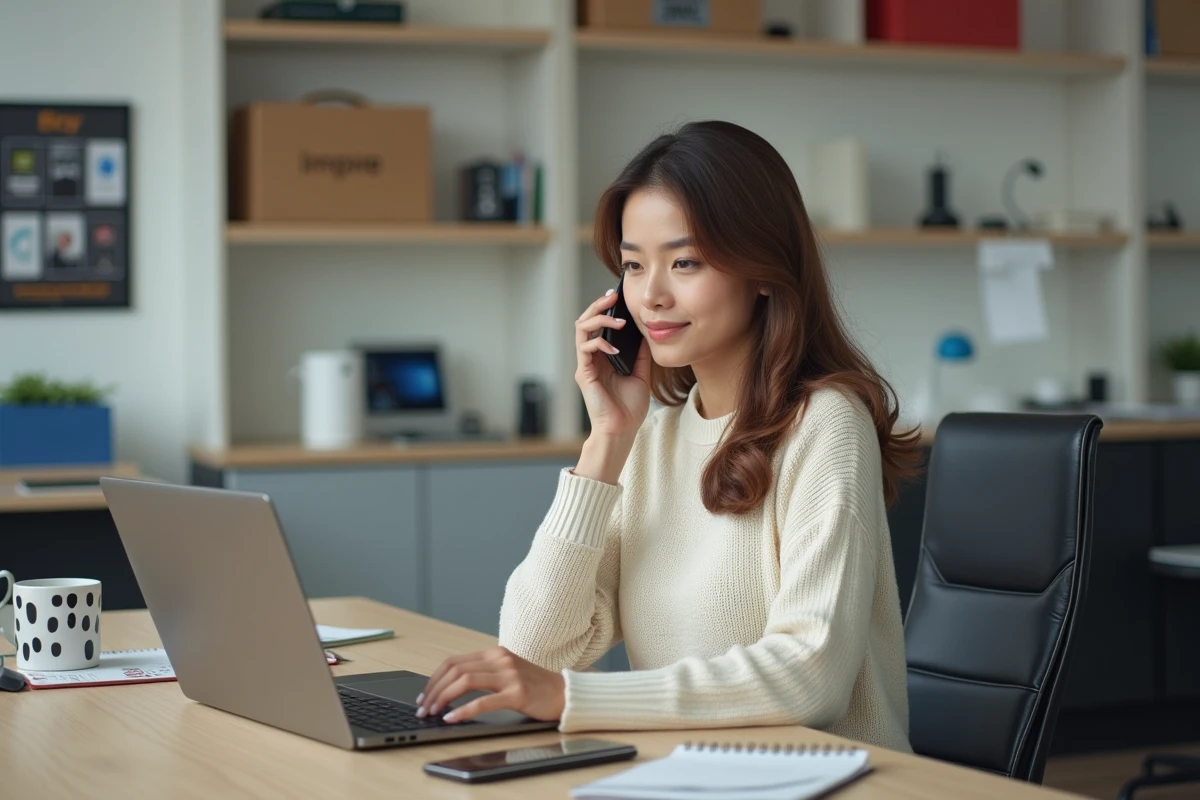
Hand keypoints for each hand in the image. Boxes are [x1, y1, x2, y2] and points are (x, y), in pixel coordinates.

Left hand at [416, 646, 564, 723]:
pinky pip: (483, 701)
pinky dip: (463, 710)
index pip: (454, 661)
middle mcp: (500, 660)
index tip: (424, 694)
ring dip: (443, 698)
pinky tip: (452, 718)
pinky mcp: (517, 694)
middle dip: (433, 689)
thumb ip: (484, 673)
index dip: (434, 678)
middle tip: (423, 707)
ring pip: (465, 681)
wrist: (564, 693)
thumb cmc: (535, 686)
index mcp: (495, 654)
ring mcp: (509, 675)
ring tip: (433, 712)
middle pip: (455, 670)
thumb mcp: (507, 672)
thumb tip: (452, 687)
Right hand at [575, 290, 651, 440]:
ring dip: (598, 319)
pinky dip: (600, 342)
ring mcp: (585, 364)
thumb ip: (641, 354)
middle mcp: (591, 358)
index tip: (617, 296)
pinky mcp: (583, 373)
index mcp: (602, 357)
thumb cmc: (629, 407)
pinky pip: (585, 349)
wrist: (622, 430)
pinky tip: (615, 348)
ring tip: (617, 318)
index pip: (598, 325)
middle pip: (585, 321)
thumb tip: (647, 333)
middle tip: (612, 296)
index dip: (605, 309)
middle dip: (598, 306)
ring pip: (581, 329)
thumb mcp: (641, 374)